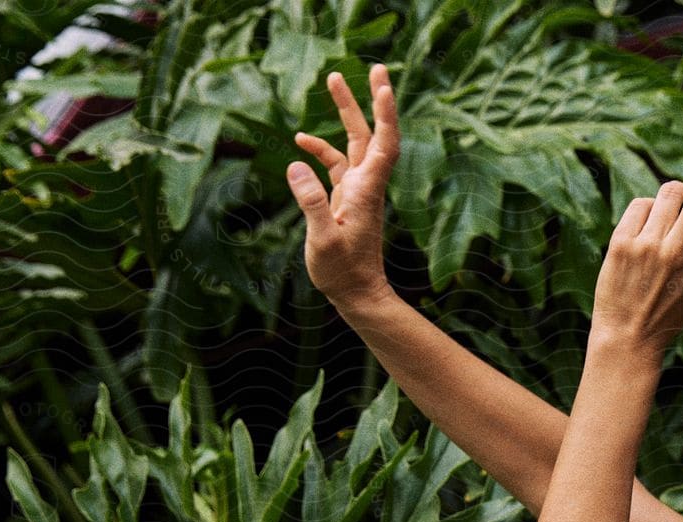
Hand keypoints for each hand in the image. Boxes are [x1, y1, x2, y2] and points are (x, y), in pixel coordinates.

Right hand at [286, 63, 401, 308]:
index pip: (383, 142)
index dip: (385, 112)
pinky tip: (300, 142)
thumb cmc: (343, 272)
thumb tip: (297, 164)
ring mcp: (357, 191)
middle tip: (370, 66)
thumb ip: (311, 203)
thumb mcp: (323, 240)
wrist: (357, 295)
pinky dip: (321, 150)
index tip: (382, 83)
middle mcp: (366, 185)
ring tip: (333, 79)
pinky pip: (336, 165)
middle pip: (370, 133)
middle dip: (369, 99)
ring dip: (346, 113)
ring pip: (354, 143)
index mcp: (366, 190)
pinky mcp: (345, 200)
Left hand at [591, 130, 682, 356]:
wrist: (626, 338)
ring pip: (669, 193)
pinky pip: (641, 204)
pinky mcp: (622, 243)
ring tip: (666, 224)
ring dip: (673, 197)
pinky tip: (643, 235)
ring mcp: (649, 247)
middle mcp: (679, 254)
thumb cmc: (673, 316)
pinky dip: (646, 211)